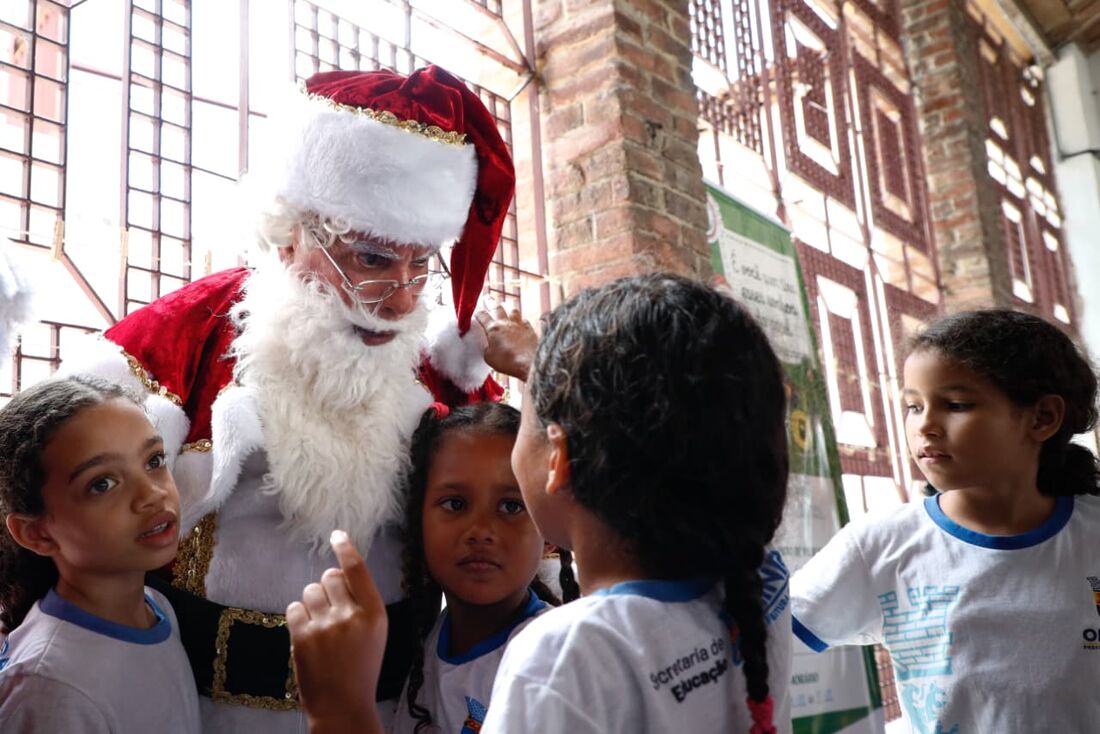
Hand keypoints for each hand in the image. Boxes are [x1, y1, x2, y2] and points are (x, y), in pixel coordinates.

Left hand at [286, 530, 387, 733]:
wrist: (343, 705)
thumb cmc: (361, 668)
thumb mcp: (375, 633)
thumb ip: (361, 603)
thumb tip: (338, 574)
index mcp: (375, 613)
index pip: (357, 570)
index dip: (346, 549)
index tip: (337, 535)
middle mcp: (351, 615)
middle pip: (329, 577)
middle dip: (327, 587)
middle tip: (330, 607)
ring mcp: (325, 625)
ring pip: (309, 590)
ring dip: (312, 602)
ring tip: (320, 624)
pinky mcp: (303, 637)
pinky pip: (294, 608)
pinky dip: (298, 616)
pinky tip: (307, 632)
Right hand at [475, 301, 537, 381]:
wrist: (528, 362)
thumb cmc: (507, 361)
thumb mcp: (489, 357)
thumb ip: (487, 349)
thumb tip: (490, 347)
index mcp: (493, 328)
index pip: (483, 316)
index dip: (478, 314)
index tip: (477, 313)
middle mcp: (506, 323)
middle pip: (497, 308)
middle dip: (491, 302)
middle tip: (487, 298)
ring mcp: (519, 325)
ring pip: (513, 311)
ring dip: (509, 310)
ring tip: (507, 310)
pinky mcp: (530, 330)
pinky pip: (525, 321)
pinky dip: (522, 321)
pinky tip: (522, 323)